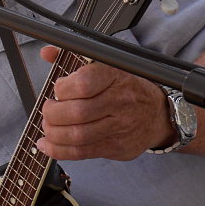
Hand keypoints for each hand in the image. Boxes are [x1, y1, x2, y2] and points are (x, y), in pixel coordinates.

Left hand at [37, 52, 174, 160]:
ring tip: (49, 126)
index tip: (58, 89)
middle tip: (48, 110)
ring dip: (53, 133)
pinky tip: (48, 144)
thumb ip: (74, 59)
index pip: (84, 83)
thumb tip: (47, 53)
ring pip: (77, 135)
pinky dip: (58, 150)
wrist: (158, 115)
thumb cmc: (127, 88)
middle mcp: (120, 102)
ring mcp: (119, 127)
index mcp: (116, 76)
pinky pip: (81, 152)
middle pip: (77, 113)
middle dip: (52, 113)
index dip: (62, 88)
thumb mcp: (107, 66)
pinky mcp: (115, 147)